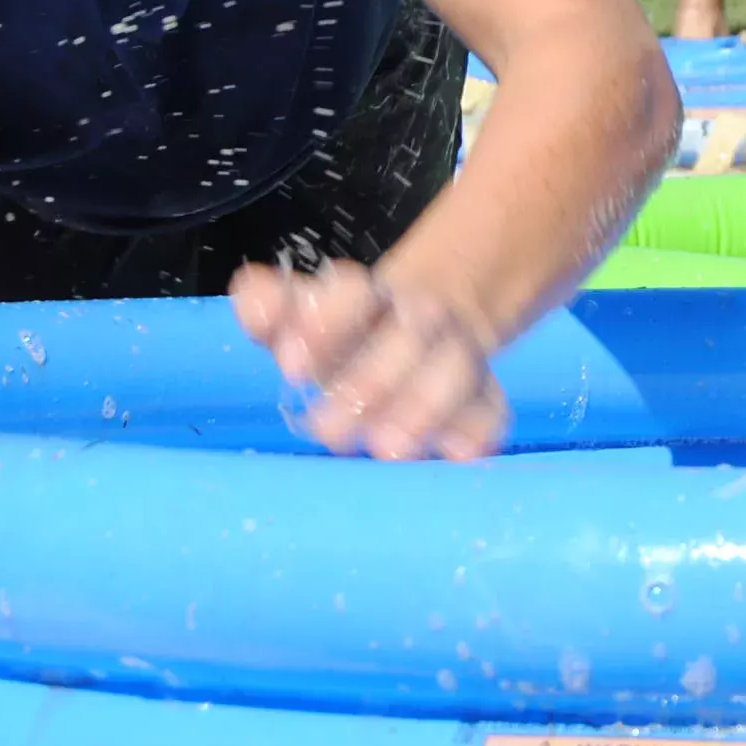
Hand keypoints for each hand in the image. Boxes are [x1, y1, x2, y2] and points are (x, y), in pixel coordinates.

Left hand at [232, 256, 504, 460]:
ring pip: (455, 369)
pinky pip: (491, 408)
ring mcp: (458, 355)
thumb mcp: (302, 317)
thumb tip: (254, 299)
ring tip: (388, 448)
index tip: (291, 368)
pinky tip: (455, 452)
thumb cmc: (345, 338)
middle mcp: (419, 319)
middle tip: (328, 430)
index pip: (354, 293)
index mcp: (368, 298)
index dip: (328, 323)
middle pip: (410, 335)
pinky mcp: (484, 395)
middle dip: (371, 381)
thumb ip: (270, 307)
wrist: (427, 328)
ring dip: (424, 406)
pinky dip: (478, 429)